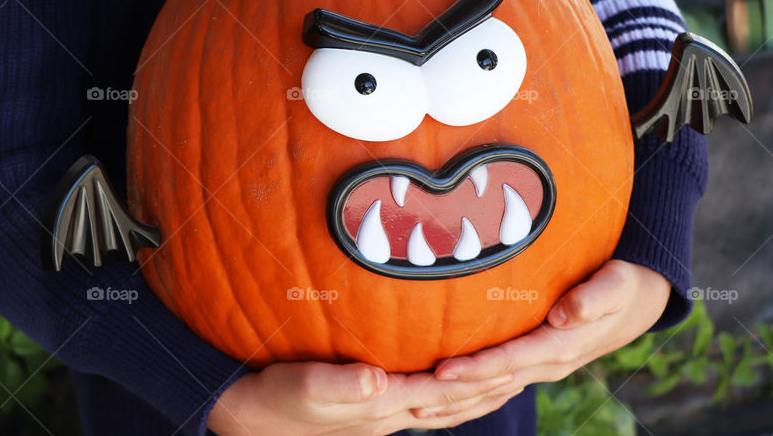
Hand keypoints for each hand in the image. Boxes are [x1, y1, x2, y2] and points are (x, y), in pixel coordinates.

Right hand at [208, 360, 521, 434]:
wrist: (246, 413)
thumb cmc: (274, 396)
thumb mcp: (304, 386)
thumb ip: (340, 383)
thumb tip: (377, 379)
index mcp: (379, 405)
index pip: (440, 393)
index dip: (475, 378)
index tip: (511, 361)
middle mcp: (387, 413)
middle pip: (450, 405)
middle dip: (489, 389)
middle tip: (528, 370)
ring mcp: (379, 414)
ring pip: (440, 409)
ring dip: (476, 397)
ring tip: (506, 380)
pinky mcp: (367, 407)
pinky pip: (420, 405)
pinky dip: (446, 398)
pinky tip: (449, 385)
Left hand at [418, 259, 669, 417]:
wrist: (638, 301)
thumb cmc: (623, 285)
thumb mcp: (616, 285)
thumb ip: (593, 299)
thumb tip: (563, 314)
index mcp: (561, 346)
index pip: (510, 361)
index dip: (477, 368)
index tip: (442, 371)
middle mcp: (547, 365)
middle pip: (493, 385)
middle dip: (453, 395)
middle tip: (410, 399)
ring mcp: (540, 369)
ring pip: (492, 394)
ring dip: (455, 405)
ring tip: (412, 411)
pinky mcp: (534, 365)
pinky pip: (497, 388)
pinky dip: (470, 399)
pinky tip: (440, 403)